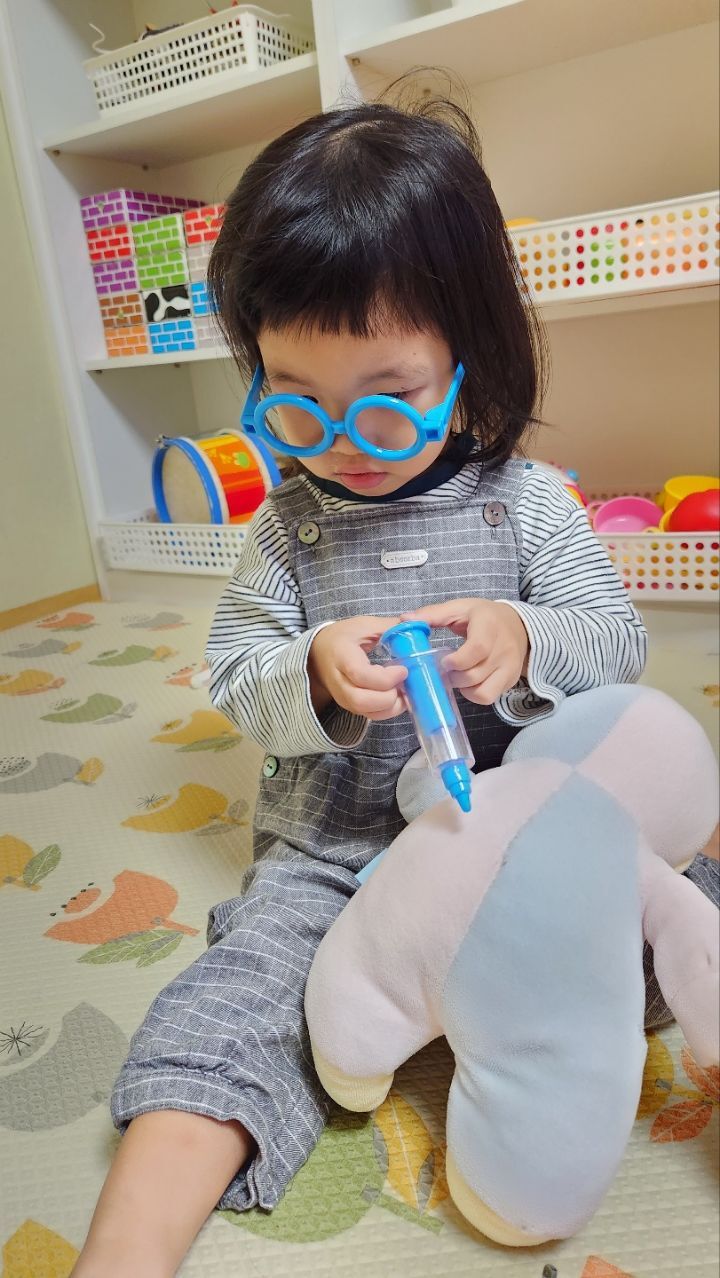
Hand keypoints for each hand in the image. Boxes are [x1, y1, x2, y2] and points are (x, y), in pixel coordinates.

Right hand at [308, 616, 407, 721]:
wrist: (318, 654)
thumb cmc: (342, 638)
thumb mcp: (364, 626)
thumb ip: (389, 626)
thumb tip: (416, 623)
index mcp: (341, 657)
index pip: (361, 675)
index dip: (385, 677)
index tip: (403, 669)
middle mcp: (339, 682)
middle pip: (362, 701)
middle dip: (389, 697)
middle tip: (404, 684)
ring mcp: (343, 697)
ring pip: (367, 712)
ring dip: (391, 706)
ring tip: (405, 691)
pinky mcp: (350, 706)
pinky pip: (370, 715)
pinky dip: (387, 710)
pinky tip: (398, 697)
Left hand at [402, 598, 528, 705]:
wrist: (518, 625)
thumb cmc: (483, 616)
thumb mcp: (460, 608)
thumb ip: (433, 614)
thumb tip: (405, 619)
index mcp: (489, 626)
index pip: (477, 649)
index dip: (457, 660)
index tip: (444, 661)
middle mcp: (504, 648)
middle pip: (475, 674)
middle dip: (453, 676)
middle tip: (444, 669)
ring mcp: (510, 666)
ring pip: (483, 690)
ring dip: (462, 687)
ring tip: (456, 675)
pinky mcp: (511, 680)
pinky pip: (489, 697)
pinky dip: (474, 694)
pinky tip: (468, 683)